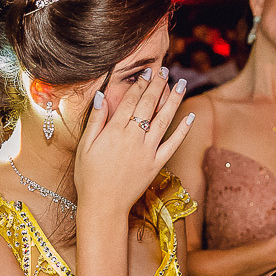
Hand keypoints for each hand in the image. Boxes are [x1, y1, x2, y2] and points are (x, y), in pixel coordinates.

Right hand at [75, 68, 191, 215]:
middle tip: (165, 70)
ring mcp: (148, 151)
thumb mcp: (85, 146)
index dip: (140, 85)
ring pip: (164, 120)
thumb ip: (96, 120)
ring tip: (181, 84)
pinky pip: (173, 144)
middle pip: (149, 105)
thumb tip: (102, 96)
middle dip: (158, 85)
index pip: (131, 101)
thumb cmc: (89, 176)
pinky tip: (190, 117)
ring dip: (174, 100)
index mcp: (114, 131)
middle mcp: (134, 138)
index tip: (147, 72)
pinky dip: (183, 131)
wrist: (103, 205)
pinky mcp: (157, 165)